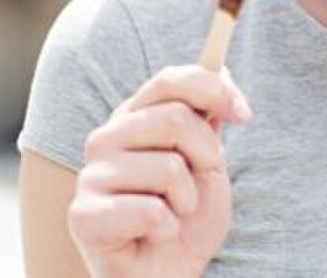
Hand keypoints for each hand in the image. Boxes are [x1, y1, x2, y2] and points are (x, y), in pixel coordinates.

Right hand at [67, 65, 250, 277]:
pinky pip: (151, 211)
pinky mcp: (83, 215)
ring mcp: (90, 175)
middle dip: (206, 155)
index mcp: (133, 118)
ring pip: (169, 168)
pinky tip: (154, 236)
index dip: (214, 89)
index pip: (170, 79)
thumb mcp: (207, 161)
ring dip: (186, 201)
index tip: (244, 113)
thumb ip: (207, 116)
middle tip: (197, 185)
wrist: (166, 273)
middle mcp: (106, 138)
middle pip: (175, 118)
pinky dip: (166, 229)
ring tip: (172, 215)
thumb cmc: (185, 218)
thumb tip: (223, 67)